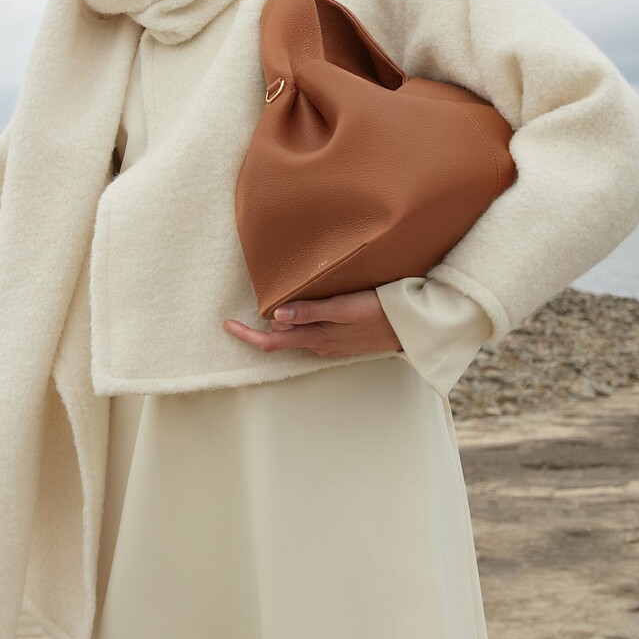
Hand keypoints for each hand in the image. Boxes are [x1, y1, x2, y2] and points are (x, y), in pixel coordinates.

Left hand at [223, 289, 403, 357]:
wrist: (412, 327)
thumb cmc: (379, 312)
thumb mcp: (343, 309)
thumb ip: (310, 312)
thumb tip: (274, 318)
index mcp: (315, 338)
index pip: (272, 343)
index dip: (247, 336)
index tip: (227, 325)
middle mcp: (319, 344)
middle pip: (283, 336)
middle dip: (267, 322)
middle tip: (256, 298)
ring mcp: (332, 343)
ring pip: (299, 331)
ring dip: (287, 318)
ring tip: (283, 295)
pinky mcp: (343, 338)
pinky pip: (315, 329)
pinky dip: (304, 318)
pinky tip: (310, 302)